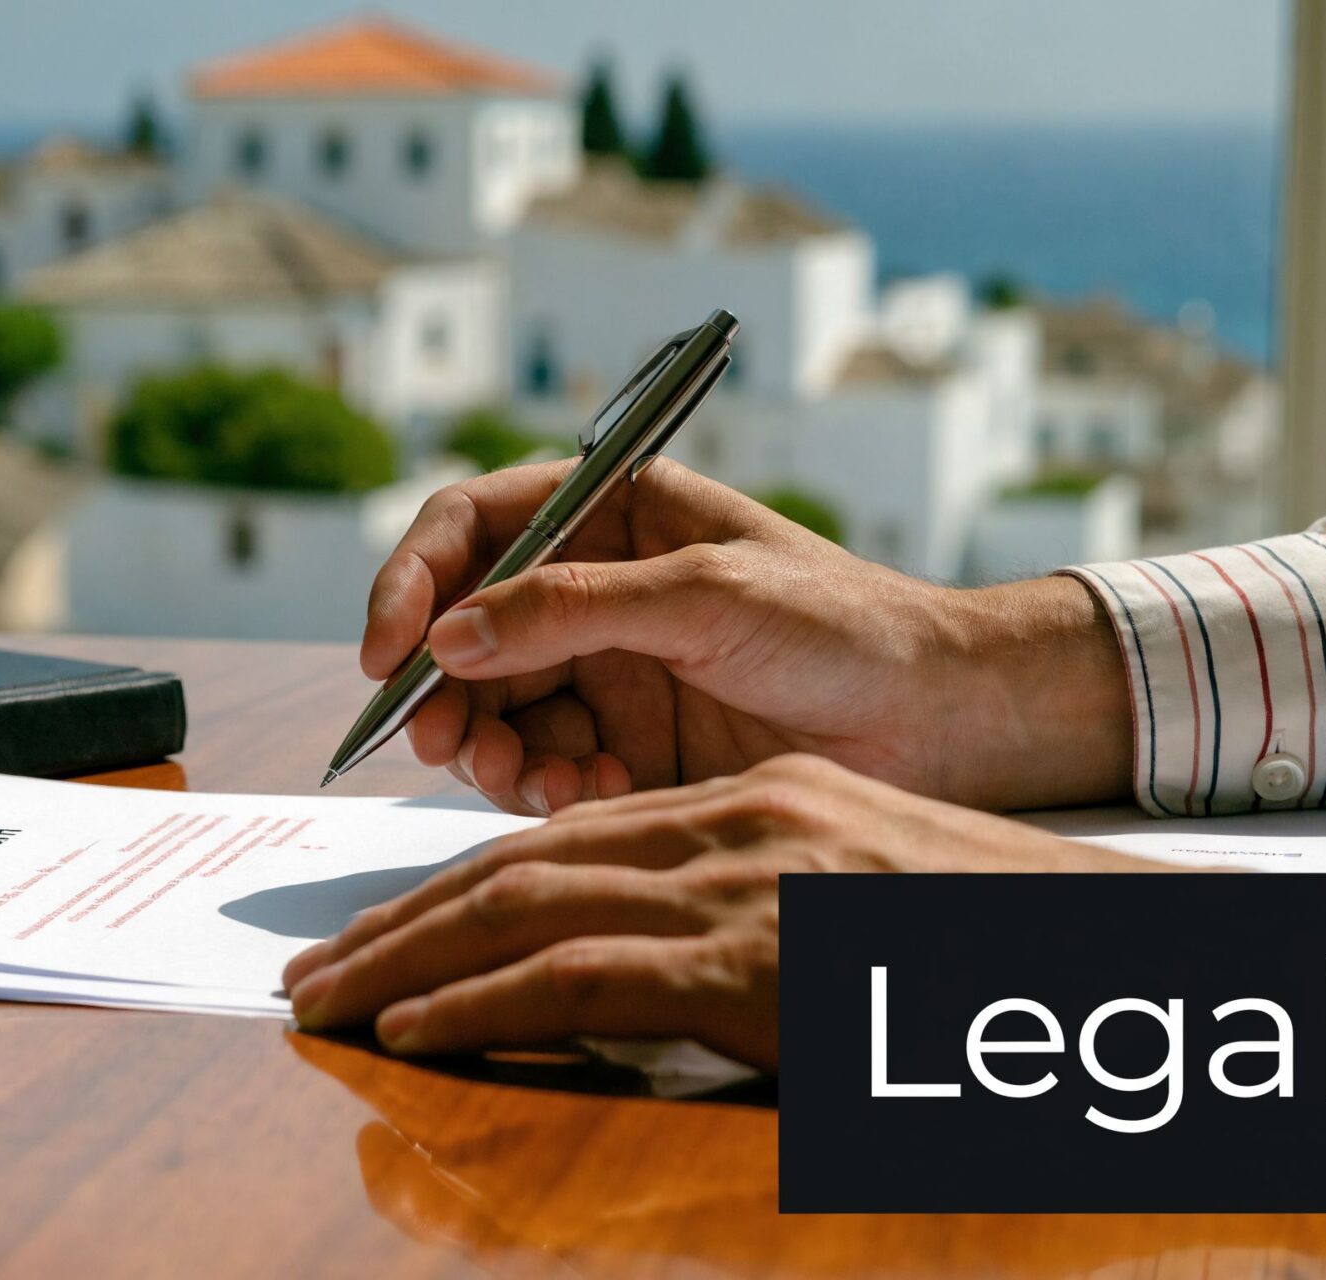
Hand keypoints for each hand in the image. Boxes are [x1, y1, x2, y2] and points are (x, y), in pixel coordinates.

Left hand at [283, 754, 1171, 1068]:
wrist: (1131, 960)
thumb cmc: (1008, 961)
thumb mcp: (866, 919)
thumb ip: (760, 934)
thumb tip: (661, 989)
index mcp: (770, 807)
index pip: (581, 839)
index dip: (468, 888)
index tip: (392, 937)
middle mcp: (746, 823)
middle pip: (530, 861)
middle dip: (404, 919)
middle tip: (316, 975)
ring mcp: (750, 884)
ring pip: (526, 908)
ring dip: (406, 961)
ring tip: (324, 1007)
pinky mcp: (757, 959)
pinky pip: (575, 976)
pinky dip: (477, 1004)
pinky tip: (411, 1036)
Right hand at [362, 458, 1131, 815]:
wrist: (934, 720)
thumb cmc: (844, 625)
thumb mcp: (705, 595)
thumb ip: (574, 607)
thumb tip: (453, 632)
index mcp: (614, 513)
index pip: (475, 525)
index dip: (415, 579)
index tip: (391, 649)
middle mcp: (595, 588)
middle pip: (464, 630)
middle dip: (443, 688)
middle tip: (444, 740)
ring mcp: (606, 672)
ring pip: (492, 710)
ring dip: (492, 749)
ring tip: (536, 778)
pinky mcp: (625, 749)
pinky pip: (541, 771)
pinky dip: (546, 789)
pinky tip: (595, 791)